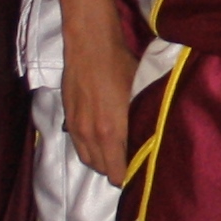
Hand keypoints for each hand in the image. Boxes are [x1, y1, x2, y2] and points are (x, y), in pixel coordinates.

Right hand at [58, 0, 139, 183]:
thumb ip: (142, 121)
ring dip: (102, 161)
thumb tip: (152, 138)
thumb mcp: (139, 93)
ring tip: (117, 155)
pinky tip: (101, 142)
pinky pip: (78, 147)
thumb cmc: (120, 66)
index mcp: (111, 132)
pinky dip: (89, 150)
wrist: (90, 45)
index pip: (119, 171)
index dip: (130, 175)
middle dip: (117, 171)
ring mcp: (77, 128)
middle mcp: (92, 135)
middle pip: (103, 170)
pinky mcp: (68, 120)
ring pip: (89, 161)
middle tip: (131, 163)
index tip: (141, 170)